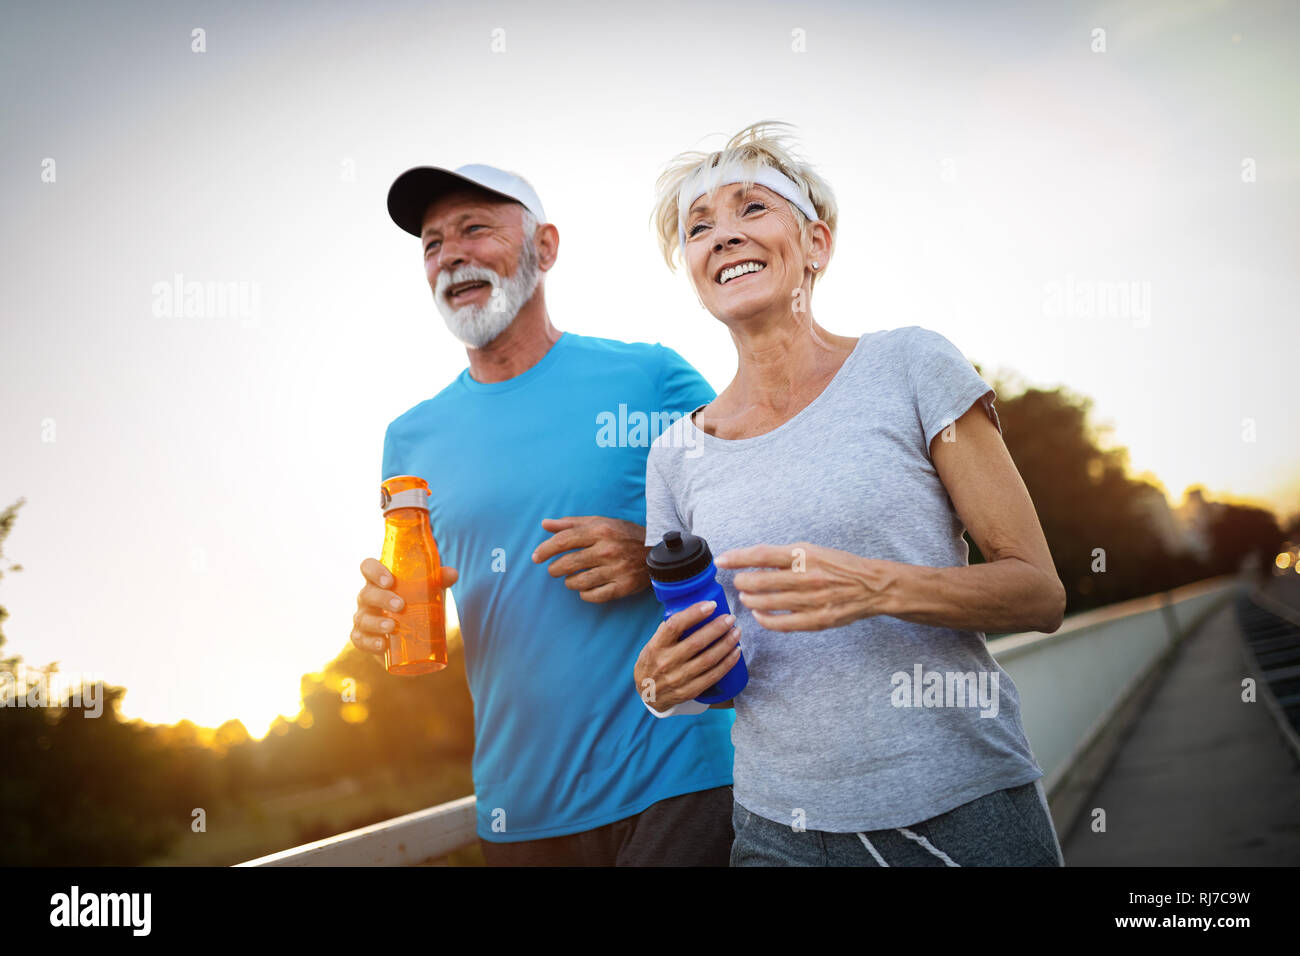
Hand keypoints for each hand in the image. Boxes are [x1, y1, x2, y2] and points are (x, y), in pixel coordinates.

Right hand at [351, 557, 457, 655]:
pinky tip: (382, 645)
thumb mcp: (427, 591)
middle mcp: (367, 597)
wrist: (409, 635)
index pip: (368, 567)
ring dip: (376, 622)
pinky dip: (370, 643)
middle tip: (400, 605)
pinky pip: (360, 640)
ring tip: (392, 627)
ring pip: (362, 618)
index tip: (389, 580)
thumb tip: (453, 574)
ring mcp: (363, 617)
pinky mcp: (363, 638)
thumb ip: (438, 580)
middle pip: (366, 594)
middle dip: (382, 599)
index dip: (375, 571)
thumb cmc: (415, 604)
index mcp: (379, 581)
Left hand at [531, 515, 651, 602]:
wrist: (657, 551)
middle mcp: (607, 549)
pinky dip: (585, 594)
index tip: (536, 557)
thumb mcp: (600, 522)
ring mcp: (616, 569)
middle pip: (568, 563)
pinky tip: (584, 589)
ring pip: (578, 582)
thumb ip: (571, 523)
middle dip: (555, 569)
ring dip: (569, 582)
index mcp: (600, 530)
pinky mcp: (623, 586)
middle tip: (554, 570)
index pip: (563, 541)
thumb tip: (544, 524)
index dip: (545, 550)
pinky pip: (594, 595)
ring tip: (570, 578)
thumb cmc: (624, 535)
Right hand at [633, 600, 742, 710]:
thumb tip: (693, 610)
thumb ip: (669, 629)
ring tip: (736, 632)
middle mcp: (666, 662)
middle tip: (731, 618)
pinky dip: (727, 663)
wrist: (647, 695)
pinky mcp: (689, 692)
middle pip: (697, 642)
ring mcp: (678, 679)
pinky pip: (713, 676)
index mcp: (656, 646)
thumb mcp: (652, 644)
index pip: (675, 625)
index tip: (711, 605)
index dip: (694, 613)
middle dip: (718, 628)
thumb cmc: (653, 662)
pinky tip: (736, 652)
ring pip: (708, 659)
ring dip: (726, 644)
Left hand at [715, 542, 891, 631]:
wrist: (872, 586)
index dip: (737, 558)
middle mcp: (806, 576)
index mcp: (804, 554)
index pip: (761, 554)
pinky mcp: (816, 620)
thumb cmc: (839, 566)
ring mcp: (811, 600)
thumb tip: (754, 562)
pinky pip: (781, 623)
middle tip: (737, 581)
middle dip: (742, 582)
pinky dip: (764, 619)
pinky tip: (759, 614)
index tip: (722, 560)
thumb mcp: (813, 551)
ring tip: (746, 596)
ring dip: (750, 599)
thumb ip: (785, 557)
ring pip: (767, 602)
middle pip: (759, 581)